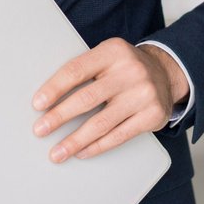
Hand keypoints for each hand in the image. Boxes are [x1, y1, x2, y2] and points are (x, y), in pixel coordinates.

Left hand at [31, 39, 188, 162]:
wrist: (166, 73)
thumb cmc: (125, 68)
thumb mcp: (108, 57)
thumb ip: (85, 70)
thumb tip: (47, 100)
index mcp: (113, 51)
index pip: (77, 70)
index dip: (54, 88)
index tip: (37, 104)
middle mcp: (130, 71)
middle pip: (87, 98)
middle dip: (59, 117)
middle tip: (40, 130)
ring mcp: (143, 94)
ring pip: (101, 123)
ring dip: (75, 141)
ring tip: (57, 152)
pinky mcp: (153, 115)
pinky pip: (119, 136)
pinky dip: (97, 147)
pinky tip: (82, 152)